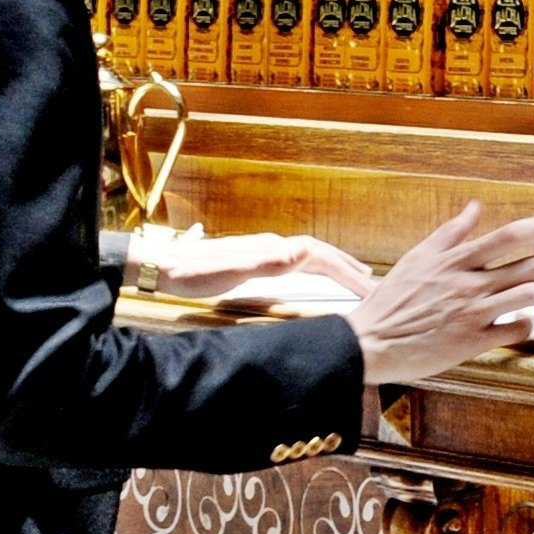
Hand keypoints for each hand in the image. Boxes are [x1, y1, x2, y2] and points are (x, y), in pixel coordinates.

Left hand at [130, 226, 374, 294]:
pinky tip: (310, 274)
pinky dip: (313, 267)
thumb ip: (269, 263)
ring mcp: (262, 250)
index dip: (346, 272)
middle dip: (347, 267)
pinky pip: (295, 260)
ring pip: (308, 255)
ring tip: (351, 276)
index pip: (320, 257)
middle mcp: (270, 246)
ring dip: (333, 265)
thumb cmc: (194, 274)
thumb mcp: (232, 273)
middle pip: (318, 253)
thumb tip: (303, 253)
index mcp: (272, 250)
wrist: (161, 265)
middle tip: (372, 284)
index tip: (368, 288)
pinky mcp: (252, 258)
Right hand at [347, 203, 533, 384]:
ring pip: (526, 298)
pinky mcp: (472, 342)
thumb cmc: (392, 301)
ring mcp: (472, 314)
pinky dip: (526, 325)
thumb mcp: (417, 258)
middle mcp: (468, 285)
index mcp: (455, 261)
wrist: (369, 342)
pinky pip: (513, 331)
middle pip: (526, 268)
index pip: (507, 237)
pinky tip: (526, 322)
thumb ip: (450, 233)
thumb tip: (474, 207)